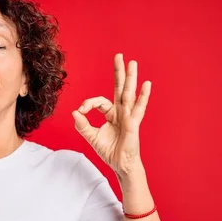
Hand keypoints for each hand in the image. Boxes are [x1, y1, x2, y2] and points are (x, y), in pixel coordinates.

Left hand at [72, 53, 150, 175]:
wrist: (120, 165)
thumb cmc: (110, 151)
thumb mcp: (92, 137)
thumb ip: (82, 125)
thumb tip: (74, 113)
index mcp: (112, 114)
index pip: (100, 101)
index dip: (88, 104)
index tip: (81, 111)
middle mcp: (121, 112)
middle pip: (120, 88)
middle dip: (119, 72)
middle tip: (119, 55)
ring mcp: (129, 116)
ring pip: (129, 94)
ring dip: (130, 78)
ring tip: (132, 63)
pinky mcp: (133, 124)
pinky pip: (138, 109)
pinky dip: (143, 97)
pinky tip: (146, 85)